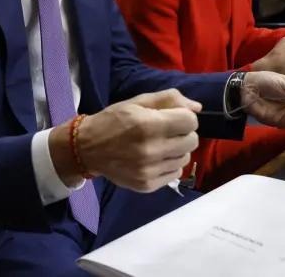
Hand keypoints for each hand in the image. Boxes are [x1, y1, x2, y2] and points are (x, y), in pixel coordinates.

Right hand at [69, 89, 200, 192]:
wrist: (87, 149)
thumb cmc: (114, 121)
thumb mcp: (137, 102)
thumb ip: (169, 99)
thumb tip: (197, 108)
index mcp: (148, 124)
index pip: (191, 121)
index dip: (185, 117)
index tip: (173, 118)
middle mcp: (151, 150)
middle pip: (192, 141)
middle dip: (184, 133)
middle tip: (167, 132)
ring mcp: (149, 170)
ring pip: (185, 158)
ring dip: (177, 150)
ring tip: (160, 145)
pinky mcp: (147, 185)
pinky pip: (176, 174)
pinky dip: (170, 165)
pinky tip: (156, 158)